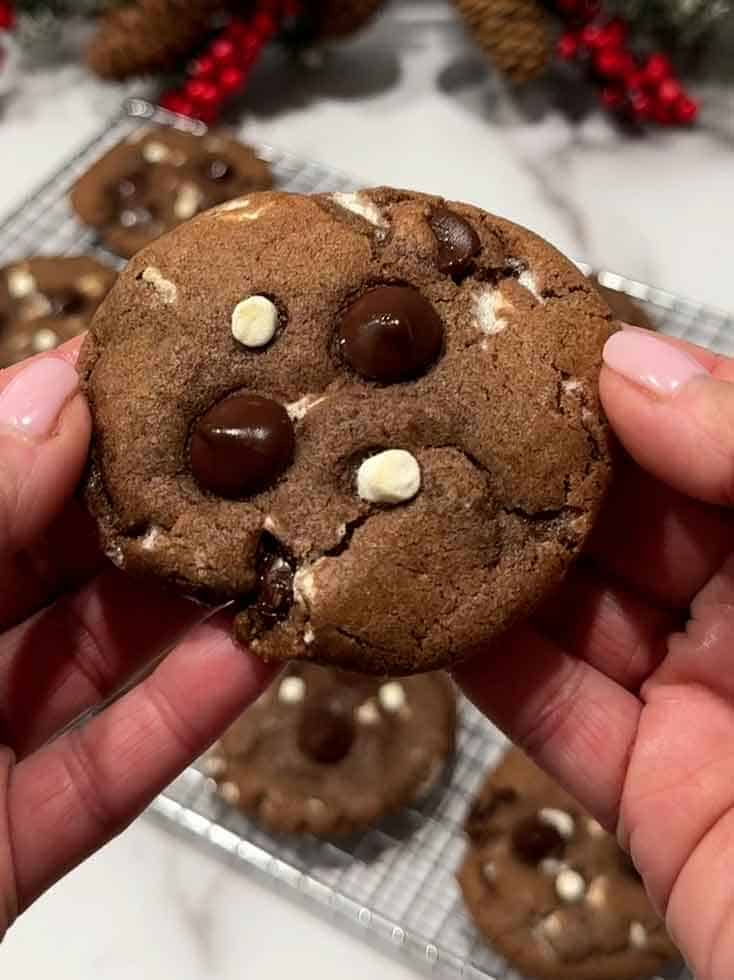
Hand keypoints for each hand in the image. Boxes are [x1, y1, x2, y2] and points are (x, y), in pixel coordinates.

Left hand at [0, 340, 273, 938]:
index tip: (153, 360)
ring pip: (101, 655)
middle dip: (155, 504)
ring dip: (196, 604)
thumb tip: (55, 397)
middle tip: (247, 446)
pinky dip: (193, 709)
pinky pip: (119, 762)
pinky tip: (264, 649)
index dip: (62, 415)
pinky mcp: (19, 839)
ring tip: (280, 536)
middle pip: (55, 559)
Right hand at [456, 326, 733, 979]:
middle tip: (434, 405)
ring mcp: (703, 705)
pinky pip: (553, 713)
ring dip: (490, 560)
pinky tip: (416, 605)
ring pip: (575, 612)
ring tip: (400, 488)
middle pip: (626, 521)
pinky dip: (484, 662)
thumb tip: (631, 364)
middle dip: (534, 467)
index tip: (522, 337)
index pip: (707, 439)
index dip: (622, 388)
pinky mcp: (651, 794)